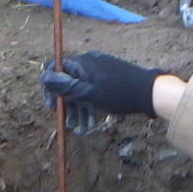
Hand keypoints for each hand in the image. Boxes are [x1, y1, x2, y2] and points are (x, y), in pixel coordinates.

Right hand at [41, 54, 161, 133]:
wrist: (150, 92)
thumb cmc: (118, 93)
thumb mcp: (88, 92)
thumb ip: (64, 85)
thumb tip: (43, 77)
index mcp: (81, 63)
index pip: (54, 69)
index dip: (49, 88)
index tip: (52, 106)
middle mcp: (88, 63)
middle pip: (68, 82)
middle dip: (66, 104)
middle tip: (68, 122)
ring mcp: (99, 71)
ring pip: (81, 90)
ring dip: (78, 109)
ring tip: (81, 128)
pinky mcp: (109, 79)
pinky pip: (92, 91)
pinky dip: (90, 105)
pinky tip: (91, 121)